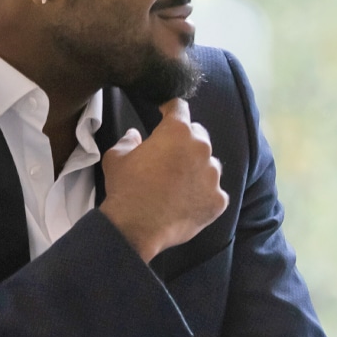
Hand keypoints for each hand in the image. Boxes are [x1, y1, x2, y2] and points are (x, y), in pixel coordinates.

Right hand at [100, 99, 229, 261]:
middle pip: (199, 135)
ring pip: (209, 164)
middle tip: (170, 155)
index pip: (180, 108)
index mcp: (178, 132)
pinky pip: (214, 191)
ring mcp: (213, 176)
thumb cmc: (125, 187)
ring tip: (178, 184)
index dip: (171, 109)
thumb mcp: (117, 157)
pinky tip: (187, 203)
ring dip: (197, 168)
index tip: (166, 113)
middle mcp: (202, 148)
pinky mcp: (219, 199)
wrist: (135, 227)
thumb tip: (135, 135)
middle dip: (185, 140)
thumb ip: (128, 140)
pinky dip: (203, 194)